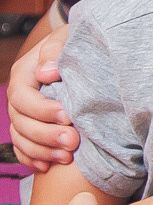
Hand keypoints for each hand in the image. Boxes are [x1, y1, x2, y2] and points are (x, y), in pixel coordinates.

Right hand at [9, 26, 74, 170]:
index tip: (68, 116)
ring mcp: (24, 113)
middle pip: (21, 122)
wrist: (79, 47)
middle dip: (46, 135)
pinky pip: (23, 147)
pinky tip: (46, 167)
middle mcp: (20, 96)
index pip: (23, 97)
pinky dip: (32, 158)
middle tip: (73, 142)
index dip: (42, 110)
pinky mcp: (32, 125)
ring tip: (67, 158)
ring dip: (42, 151)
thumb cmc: (75, 42)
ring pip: (21, 138)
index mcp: (24, 74)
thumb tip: (46, 73)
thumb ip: (55, 51)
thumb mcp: (66, 38)